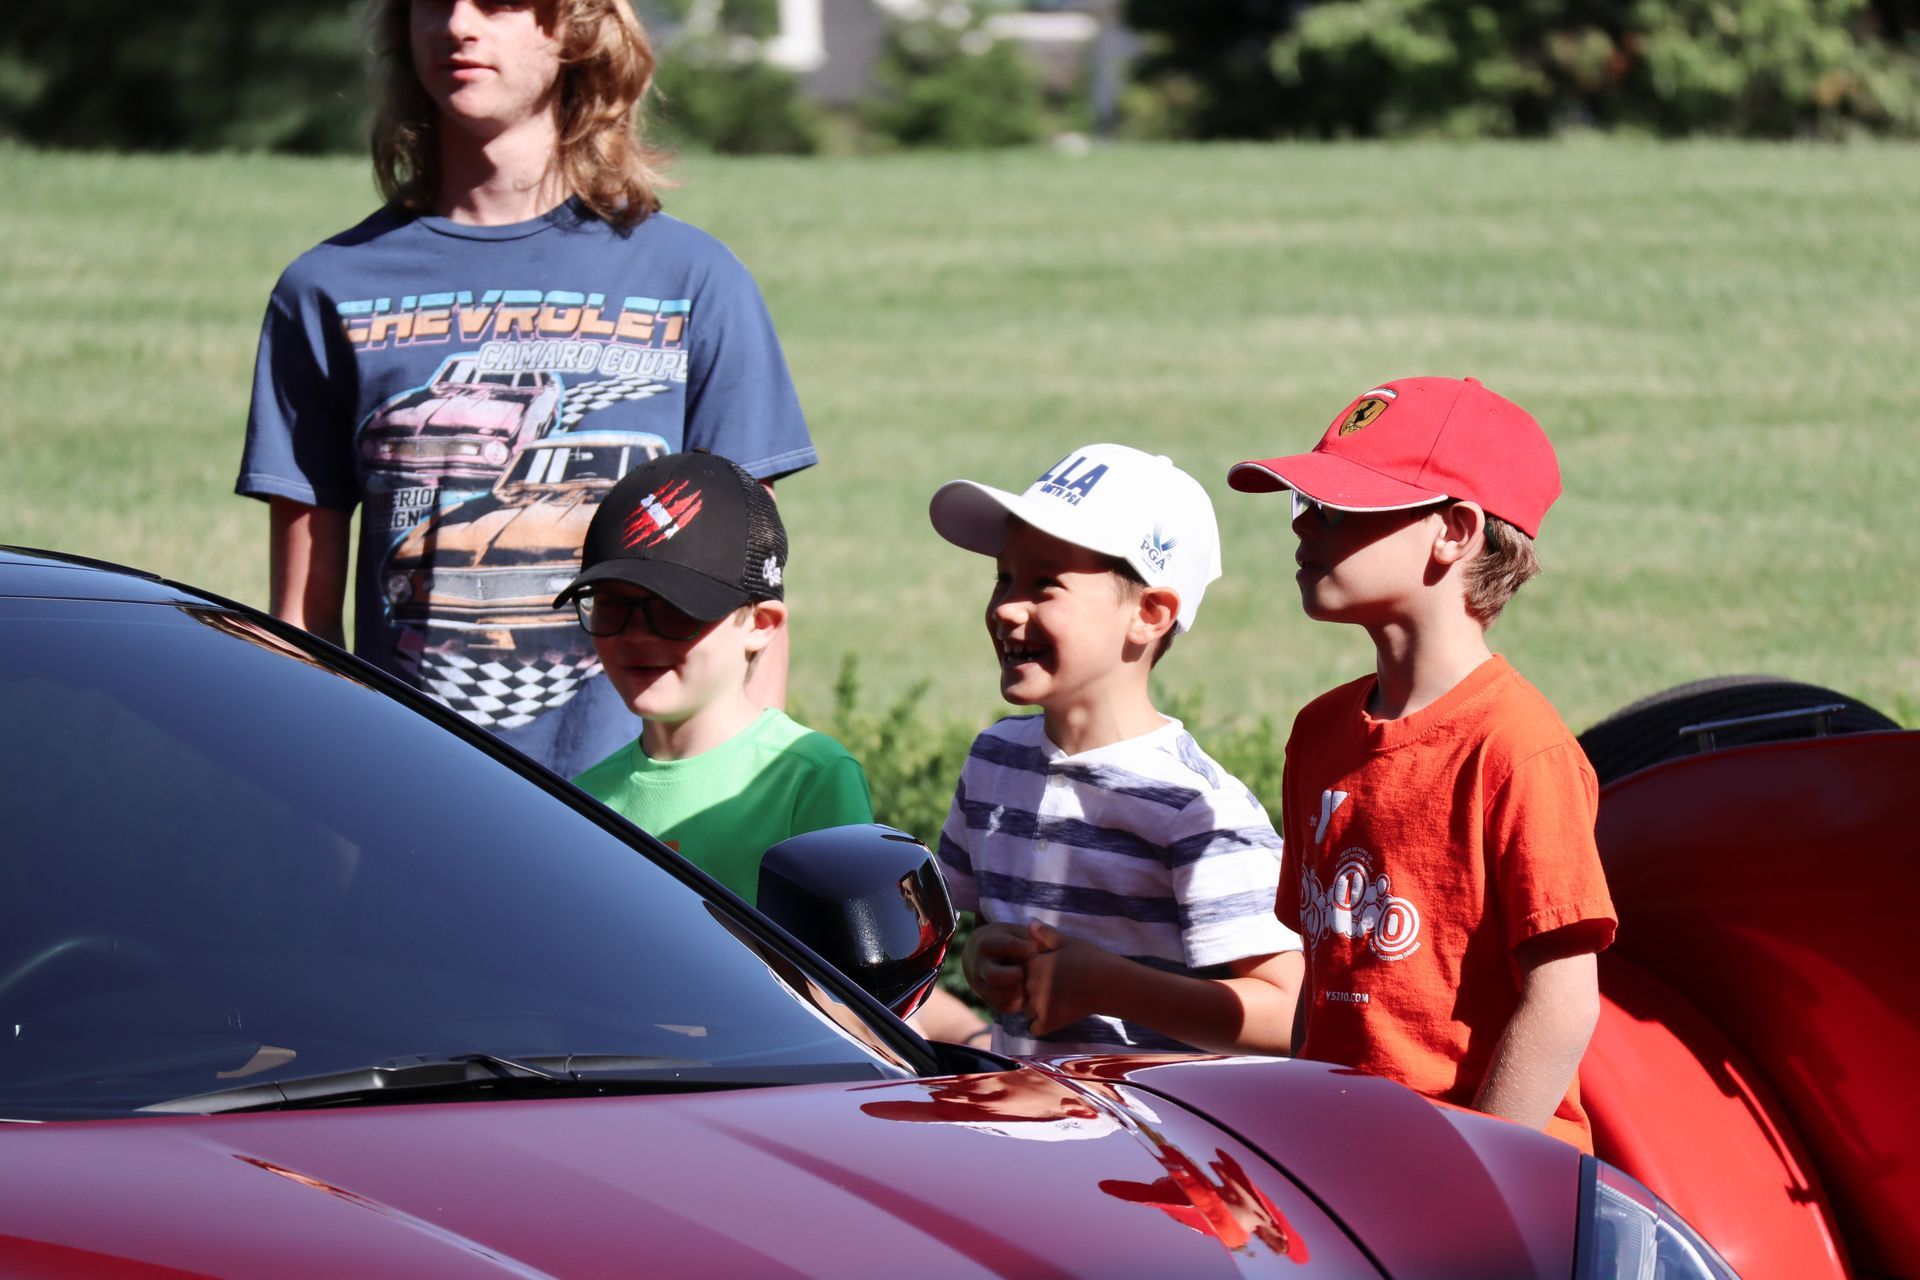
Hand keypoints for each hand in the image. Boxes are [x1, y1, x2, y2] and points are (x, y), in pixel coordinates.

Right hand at [962, 922, 1033, 1013]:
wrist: (982, 956)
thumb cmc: (1008, 942)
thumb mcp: (1017, 933)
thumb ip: (1034, 938)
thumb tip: (1044, 950)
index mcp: (986, 944)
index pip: (1004, 945)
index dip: (1023, 948)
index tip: (1030, 949)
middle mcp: (980, 966)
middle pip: (994, 976)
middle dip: (1015, 975)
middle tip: (1024, 971)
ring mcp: (981, 985)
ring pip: (999, 995)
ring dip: (1019, 990)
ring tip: (1027, 982)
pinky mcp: (988, 1000)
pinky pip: (1005, 1007)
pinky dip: (1019, 1002)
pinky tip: (1025, 991)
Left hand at [1023, 921, 1110, 1037]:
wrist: (1108, 983)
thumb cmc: (1090, 959)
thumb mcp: (1068, 942)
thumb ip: (1046, 934)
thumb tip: (1030, 924)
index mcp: (1034, 964)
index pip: (1020, 968)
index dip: (1030, 970)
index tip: (1044, 971)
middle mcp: (1032, 985)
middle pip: (1021, 990)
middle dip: (1030, 990)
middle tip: (1051, 988)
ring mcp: (1039, 1005)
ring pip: (1025, 1010)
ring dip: (1034, 1008)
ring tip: (1052, 1003)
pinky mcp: (1049, 1022)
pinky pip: (1034, 1028)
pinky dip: (1040, 1025)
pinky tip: (1052, 1018)